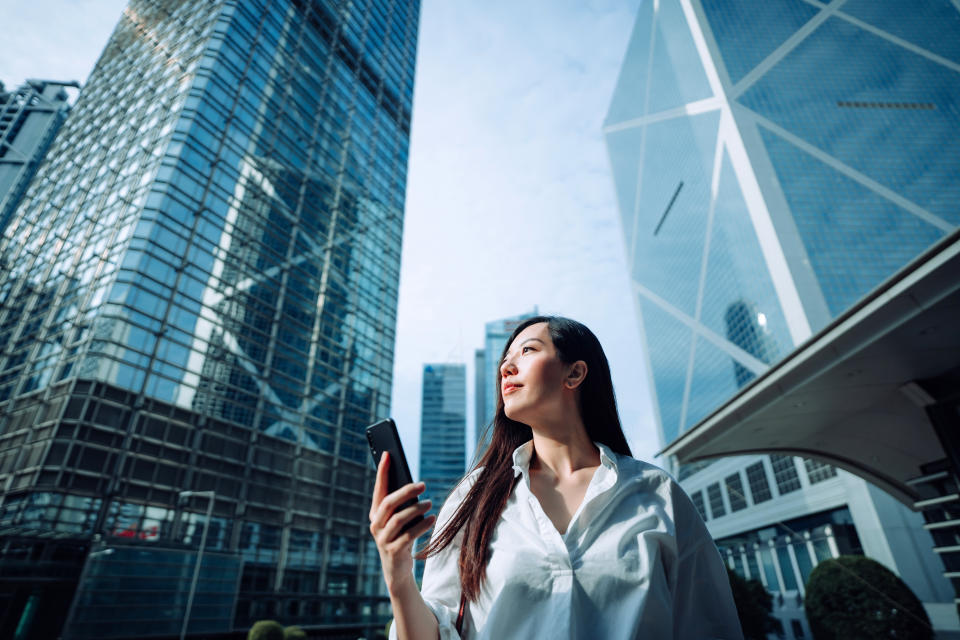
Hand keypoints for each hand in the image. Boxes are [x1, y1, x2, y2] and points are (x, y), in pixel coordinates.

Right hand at [369, 452, 435, 593]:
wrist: (397, 570)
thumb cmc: (401, 538)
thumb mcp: (400, 520)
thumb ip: (402, 505)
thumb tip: (415, 486)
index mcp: (375, 513)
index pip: (378, 489)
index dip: (382, 472)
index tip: (388, 454)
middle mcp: (375, 525)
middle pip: (388, 503)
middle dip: (406, 491)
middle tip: (423, 485)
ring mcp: (382, 539)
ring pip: (398, 519)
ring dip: (416, 509)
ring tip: (430, 503)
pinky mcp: (393, 551)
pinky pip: (408, 536)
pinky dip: (421, 526)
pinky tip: (431, 519)